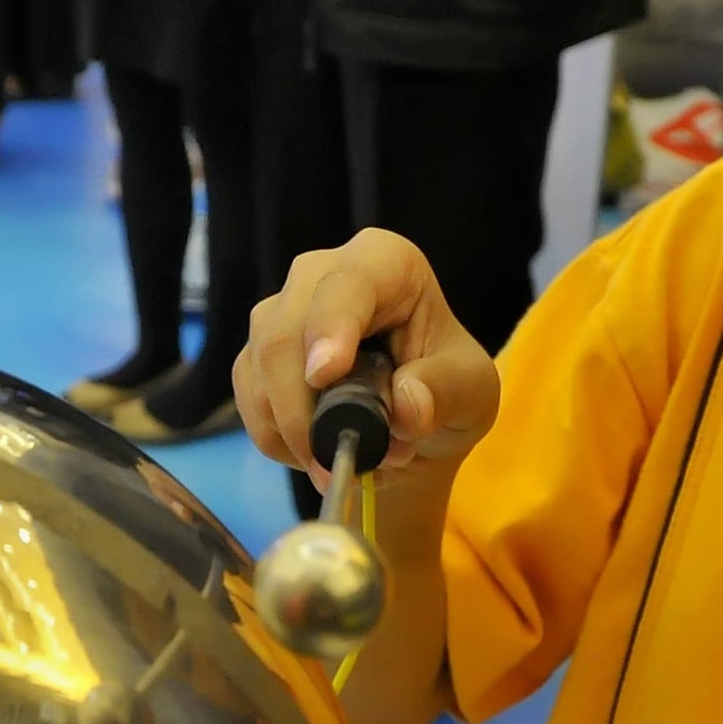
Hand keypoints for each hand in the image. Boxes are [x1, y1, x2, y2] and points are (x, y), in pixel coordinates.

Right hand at [235, 229, 500, 486]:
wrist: (412, 425)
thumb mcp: (473, 393)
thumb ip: (447, 393)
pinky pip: (249, 399)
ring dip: (297, 431)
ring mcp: (280, 312)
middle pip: (285, 331)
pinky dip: (279, 439)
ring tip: (347, 460)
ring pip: (260, 369)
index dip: (331, 326)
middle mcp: (321, 274)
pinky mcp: (256, 355)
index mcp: (386, 263)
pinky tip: (317, 453)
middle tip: (338, 460)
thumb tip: (407, 406)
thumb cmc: (446, 389)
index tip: (325, 374)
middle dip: (305, 407)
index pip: (348, 283)